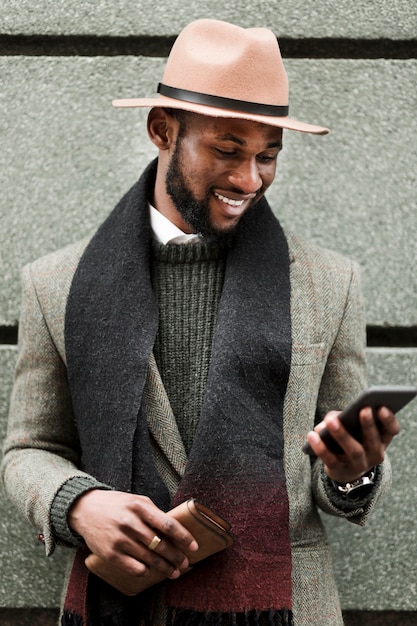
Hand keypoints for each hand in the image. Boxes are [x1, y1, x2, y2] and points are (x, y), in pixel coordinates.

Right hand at [68, 490, 198, 579]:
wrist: (85, 509)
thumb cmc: (117, 505)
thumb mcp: (137, 501)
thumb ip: (154, 514)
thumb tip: (176, 531)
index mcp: (140, 506)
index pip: (168, 525)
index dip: (183, 538)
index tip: (194, 547)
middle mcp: (130, 522)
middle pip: (160, 545)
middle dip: (177, 557)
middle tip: (186, 564)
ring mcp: (120, 539)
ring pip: (149, 559)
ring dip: (165, 568)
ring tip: (174, 572)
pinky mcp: (110, 554)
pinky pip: (134, 567)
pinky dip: (146, 571)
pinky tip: (151, 571)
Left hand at [306, 405, 399, 482]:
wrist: (344, 470)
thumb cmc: (351, 438)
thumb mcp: (352, 428)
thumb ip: (343, 418)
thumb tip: (330, 419)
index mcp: (382, 440)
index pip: (392, 430)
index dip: (389, 419)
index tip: (381, 407)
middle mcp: (374, 455)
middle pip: (372, 441)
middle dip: (369, 425)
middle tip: (364, 409)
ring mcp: (358, 465)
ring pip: (353, 451)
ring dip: (342, 434)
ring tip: (331, 420)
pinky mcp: (340, 471)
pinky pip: (330, 459)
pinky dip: (320, 447)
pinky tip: (312, 434)